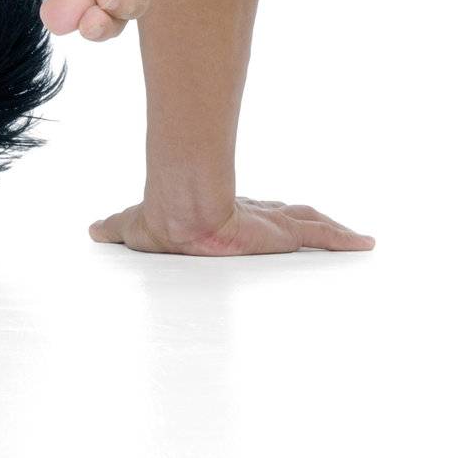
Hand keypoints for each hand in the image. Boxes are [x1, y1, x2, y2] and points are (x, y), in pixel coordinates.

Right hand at [89, 197, 374, 255]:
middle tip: (330, 229)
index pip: (251, 214)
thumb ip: (117, 228)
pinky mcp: (283, 233)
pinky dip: (344, 238)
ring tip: (358, 239)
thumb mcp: (134, 229)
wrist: (179, 215)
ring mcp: (270, 223)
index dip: (266, 218)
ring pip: (308, 223)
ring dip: (333, 230)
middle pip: (287, 216)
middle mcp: (251, 215)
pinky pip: (320, 234)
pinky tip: (365, 243)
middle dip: (304, 223)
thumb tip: (92, 229)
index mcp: (222, 216)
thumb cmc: (161, 221)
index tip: (278, 222)